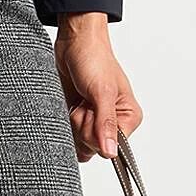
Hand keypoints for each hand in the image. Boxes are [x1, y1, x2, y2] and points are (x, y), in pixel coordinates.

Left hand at [54, 12, 142, 161]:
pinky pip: (70, 136)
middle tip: (86, 101)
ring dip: (74, 122)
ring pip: (80, 144)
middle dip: (84, 125)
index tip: (93, 111)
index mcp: (129, 117)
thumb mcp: (102, 92)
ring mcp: (95, 122)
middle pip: (93, 147)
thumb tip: (111, 152)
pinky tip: (72, 105)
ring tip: (80, 101)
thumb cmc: (94, 59)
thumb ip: (106, 123)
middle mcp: (114, 122)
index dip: (97, 133)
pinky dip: (66, 122)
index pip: (112, 147)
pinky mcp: (79, 119)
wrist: (74, 43)